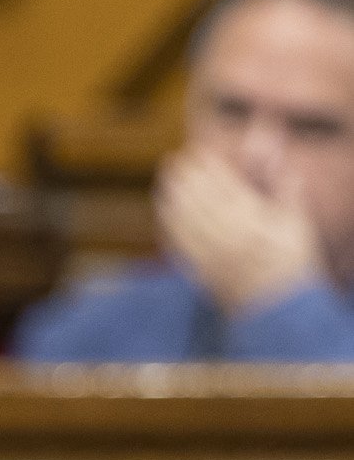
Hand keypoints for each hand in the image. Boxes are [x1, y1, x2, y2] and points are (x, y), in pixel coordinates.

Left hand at [156, 147, 327, 317]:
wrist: (277, 306)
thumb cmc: (290, 261)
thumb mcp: (295, 223)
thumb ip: (284, 191)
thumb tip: (281, 163)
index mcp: (255, 225)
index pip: (226, 189)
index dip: (210, 169)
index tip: (198, 152)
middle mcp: (230, 239)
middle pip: (201, 203)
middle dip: (185, 179)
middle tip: (172, 160)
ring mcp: (212, 257)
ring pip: (186, 223)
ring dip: (172, 199)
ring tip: (164, 179)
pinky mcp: (200, 271)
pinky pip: (180, 245)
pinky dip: (169, 225)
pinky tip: (164, 212)